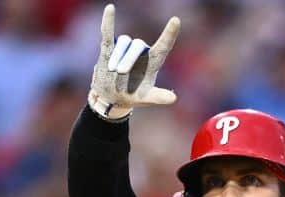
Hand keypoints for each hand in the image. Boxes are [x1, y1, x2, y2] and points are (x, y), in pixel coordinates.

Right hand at [88, 4, 179, 119]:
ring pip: (123, 42)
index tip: (176, 20)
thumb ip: (158, 96)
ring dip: (117, 55)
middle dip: (128, 58)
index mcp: (153, 62)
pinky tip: (110, 8)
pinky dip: (108, 21)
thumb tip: (173, 99)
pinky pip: (108, 32)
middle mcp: (141, 52)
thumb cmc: (133, 96)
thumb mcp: (146, 98)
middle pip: (137, 45)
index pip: (163, 46)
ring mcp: (125, 49)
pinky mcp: (109, 48)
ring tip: (112, 69)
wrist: (112, 97)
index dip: (170, 34)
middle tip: (120, 72)